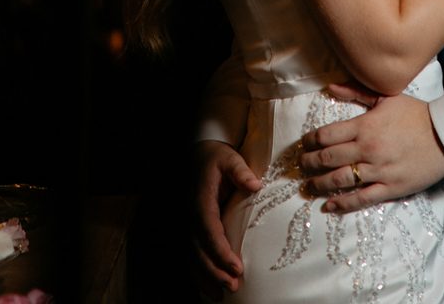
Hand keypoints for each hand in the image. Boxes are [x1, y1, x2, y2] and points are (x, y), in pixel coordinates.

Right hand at [192, 139, 261, 293]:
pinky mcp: (191, 229)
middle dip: (214, 270)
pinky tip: (211, 289)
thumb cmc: (217, 157)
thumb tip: (255, 185)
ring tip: (222, 295)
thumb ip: (241, 171)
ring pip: (192, 256)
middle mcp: (191, 215)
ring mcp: (188, 223)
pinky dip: (199, 274)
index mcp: (201, 200)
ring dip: (206, 277)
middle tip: (232, 287)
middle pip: (198, 249)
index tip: (236, 268)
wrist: (198, 153)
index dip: (221, 251)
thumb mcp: (230, 158)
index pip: (209, 230)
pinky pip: (190, 255)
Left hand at [299, 89, 443, 213]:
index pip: (327, 135)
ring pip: (340, 180)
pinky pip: (362, 198)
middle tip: (299, 166)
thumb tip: (331, 87)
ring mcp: (378, 171)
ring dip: (320, 184)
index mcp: (365, 126)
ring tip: (308, 186)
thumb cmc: (416, 114)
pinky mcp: (390, 188)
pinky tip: (329, 206)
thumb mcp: (386, 97)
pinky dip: (343, 204)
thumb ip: (356, 92)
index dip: (310, 141)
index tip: (302, 145)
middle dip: (309, 163)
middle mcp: (368, 149)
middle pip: (328, 158)